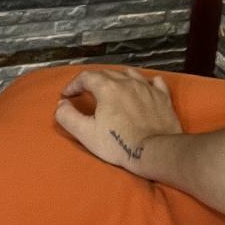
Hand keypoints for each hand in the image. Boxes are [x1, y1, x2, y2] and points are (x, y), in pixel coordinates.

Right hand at [55, 68, 182, 170]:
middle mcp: (128, 82)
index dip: (74, 84)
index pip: (86, 77)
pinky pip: (154, 82)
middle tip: (86, 92)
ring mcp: (148, 87)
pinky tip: (143, 87)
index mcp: (108, 88)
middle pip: (107, 73)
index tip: (67, 95)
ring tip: (112, 88)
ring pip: (129, 74)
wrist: (155, 150)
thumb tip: (62, 104)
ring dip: (117, 78)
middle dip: (93, 81)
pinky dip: (145, 82)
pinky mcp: (163, 96)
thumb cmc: (119, 143)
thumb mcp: (86, 133)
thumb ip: (68, 117)